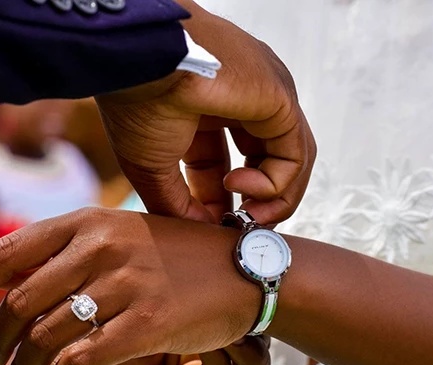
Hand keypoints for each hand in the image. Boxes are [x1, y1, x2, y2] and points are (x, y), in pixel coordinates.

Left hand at [0, 208, 260, 364]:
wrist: (243, 268)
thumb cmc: (177, 253)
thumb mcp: (122, 233)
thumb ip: (73, 249)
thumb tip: (19, 276)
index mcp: (88, 221)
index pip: (8, 251)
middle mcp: (101, 246)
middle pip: (21, 299)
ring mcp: (125, 282)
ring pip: (47, 333)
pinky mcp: (148, 321)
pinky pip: (82, 358)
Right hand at [97, 0, 315, 224]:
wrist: (141, 63)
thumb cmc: (137, 104)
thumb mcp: (150, 167)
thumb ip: (175, 204)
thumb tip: (197, 232)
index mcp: (204, 109)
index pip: (222, 163)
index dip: (218, 200)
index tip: (208, 225)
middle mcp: (239, 101)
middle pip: (263, 161)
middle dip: (253, 202)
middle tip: (236, 226)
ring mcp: (264, 99)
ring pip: (289, 160)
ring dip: (271, 200)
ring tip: (245, 217)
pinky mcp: (280, 100)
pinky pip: (295, 155)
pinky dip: (274, 184)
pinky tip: (239, 188)